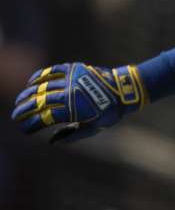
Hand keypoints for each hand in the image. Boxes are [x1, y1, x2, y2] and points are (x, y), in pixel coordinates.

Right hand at [11, 63, 145, 142]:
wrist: (124, 89)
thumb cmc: (110, 112)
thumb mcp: (94, 128)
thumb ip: (72, 135)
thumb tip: (51, 141)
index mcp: (74, 110)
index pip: (44, 118)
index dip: (31, 125)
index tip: (24, 129)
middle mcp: (69, 94)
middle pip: (38, 102)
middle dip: (24, 110)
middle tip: (15, 116)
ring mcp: (70, 79)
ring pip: (41, 87)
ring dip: (27, 94)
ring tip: (19, 101)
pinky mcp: (73, 68)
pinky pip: (50, 71)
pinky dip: (38, 76)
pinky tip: (30, 83)